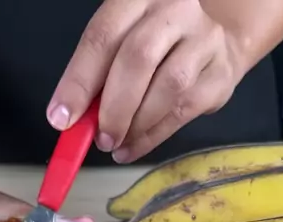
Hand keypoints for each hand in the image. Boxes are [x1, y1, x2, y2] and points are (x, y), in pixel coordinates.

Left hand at [47, 0, 245, 162]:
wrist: (215, 44)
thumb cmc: (156, 46)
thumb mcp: (121, 44)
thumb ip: (98, 75)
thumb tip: (70, 119)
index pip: (102, 37)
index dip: (79, 82)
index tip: (61, 118)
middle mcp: (174, 8)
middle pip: (138, 59)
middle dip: (113, 108)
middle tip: (100, 139)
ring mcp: (204, 38)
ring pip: (168, 88)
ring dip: (136, 125)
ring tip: (117, 144)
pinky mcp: (221, 73)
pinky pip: (184, 111)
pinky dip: (153, 136)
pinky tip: (135, 147)